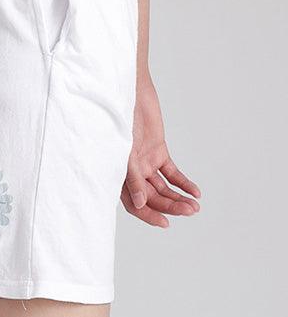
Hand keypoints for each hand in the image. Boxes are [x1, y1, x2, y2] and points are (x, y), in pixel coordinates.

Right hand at [122, 73, 200, 227]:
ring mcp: (146, 164)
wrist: (130, 94)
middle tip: (190, 211)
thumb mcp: (126, 154)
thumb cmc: (121, 121)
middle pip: (154, 198)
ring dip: (179, 197)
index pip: (135, 205)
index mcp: (121, 178)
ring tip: (195, 206)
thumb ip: (133, 179)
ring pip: (164, 188)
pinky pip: (172, 173)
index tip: (166, 223)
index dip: (150, 215)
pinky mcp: (158, 152)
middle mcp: (133, 175)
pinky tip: (195, 192)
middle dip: (171, 206)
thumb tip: (141, 203)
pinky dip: (183, 183)